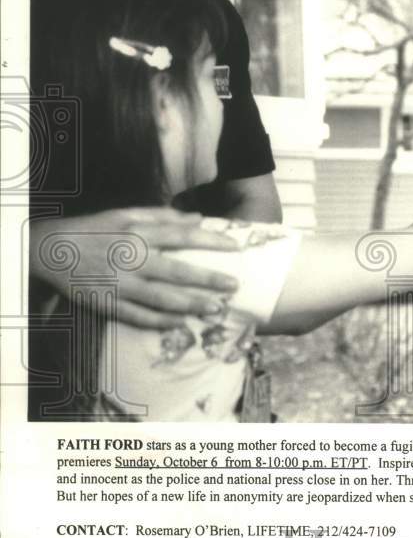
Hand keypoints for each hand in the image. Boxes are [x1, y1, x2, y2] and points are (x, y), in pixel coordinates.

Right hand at [30, 208, 241, 328]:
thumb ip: (163, 216)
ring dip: (191, 304)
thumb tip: (198, 218)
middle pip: (177, 271)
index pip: (182, 236)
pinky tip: (181, 323)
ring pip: (161, 298)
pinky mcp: (108, 304)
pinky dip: (160, 321)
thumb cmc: (95, 229)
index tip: (235, 248)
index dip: (211, 242)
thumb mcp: (126, 214)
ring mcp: (120, 284)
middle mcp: (132, 259)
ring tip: (216, 308)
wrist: (51, 250)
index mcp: (138, 233)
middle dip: (208, 280)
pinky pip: (138, 316)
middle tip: (234, 285)